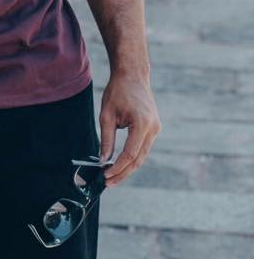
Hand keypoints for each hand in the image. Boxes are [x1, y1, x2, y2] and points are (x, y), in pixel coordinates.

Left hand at [98, 72, 161, 186]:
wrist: (133, 75)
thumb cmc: (118, 92)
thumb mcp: (107, 115)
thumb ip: (106, 139)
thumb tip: (103, 160)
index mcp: (142, 124)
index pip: (130, 154)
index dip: (118, 167)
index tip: (105, 175)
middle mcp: (153, 128)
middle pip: (139, 159)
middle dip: (123, 173)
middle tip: (108, 183)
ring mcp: (156, 128)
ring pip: (142, 155)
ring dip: (128, 167)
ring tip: (113, 177)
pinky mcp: (154, 128)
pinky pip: (143, 147)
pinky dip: (133, 157)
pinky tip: (121, 164)